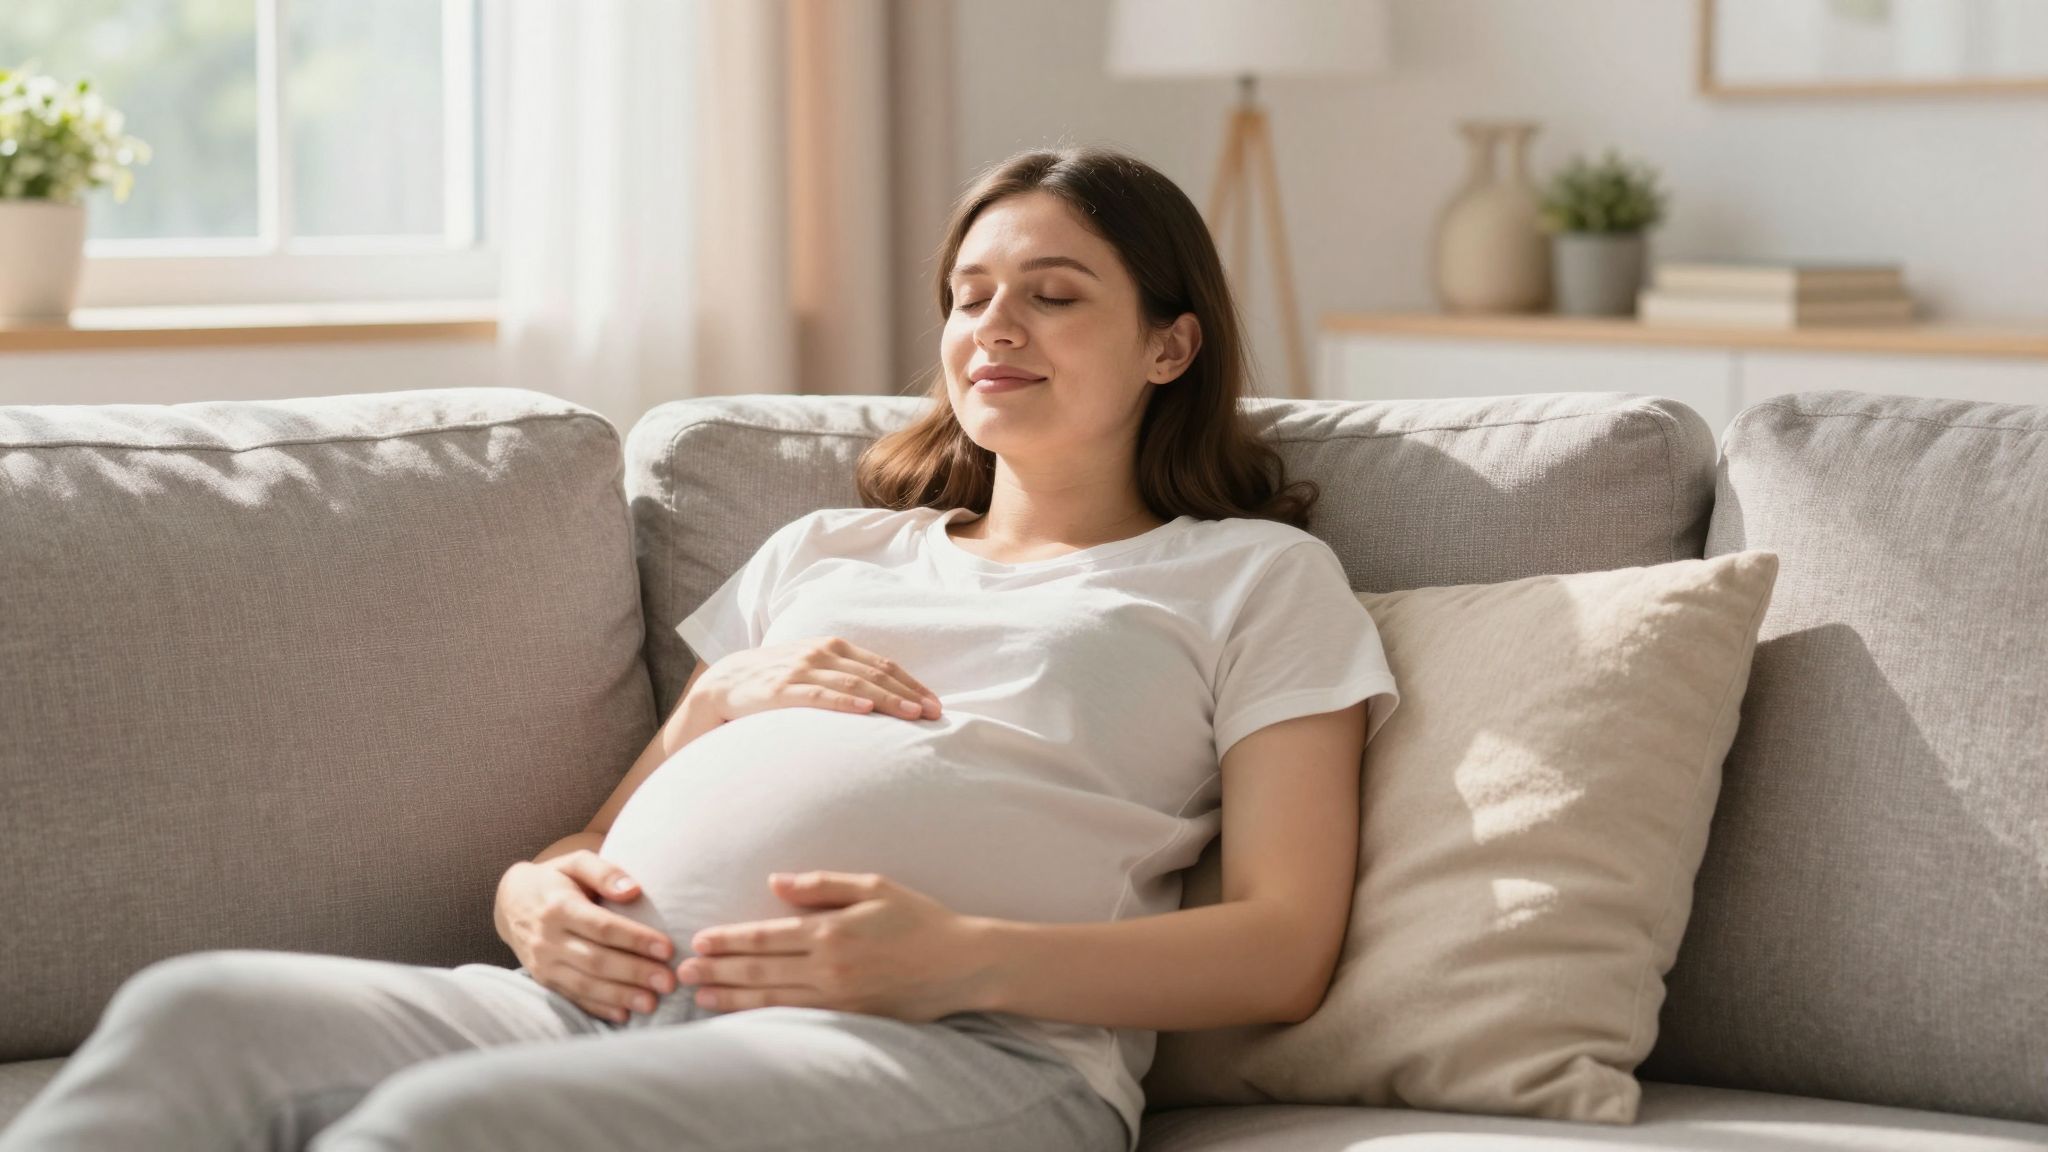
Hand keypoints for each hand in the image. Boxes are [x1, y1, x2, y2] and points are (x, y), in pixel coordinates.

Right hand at [493, 852, 677, 1023]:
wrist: (510, 902)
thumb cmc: (554, 880)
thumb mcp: (575, 862)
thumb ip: (605, 871)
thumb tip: (633, 890)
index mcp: (559, 906)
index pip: (602, 927)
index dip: (635, 939)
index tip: (667, 948)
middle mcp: (548, 938)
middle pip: (596, 960)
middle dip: (635, 972)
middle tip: (668, 981)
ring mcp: (543, 963)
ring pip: (585, 984)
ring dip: (620, 996)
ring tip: (652, 1003)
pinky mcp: (543, 980)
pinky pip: (573, 997)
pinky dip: (598, 1008)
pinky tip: (624, 1014)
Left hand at [675, 872, 992, 1022]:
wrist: (961, 964)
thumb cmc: (919, 918)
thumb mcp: (873, 886)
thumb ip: (820, 885)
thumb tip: (772, 882)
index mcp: (832, 931)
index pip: (765, 937)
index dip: (727, 940)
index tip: (698, 940)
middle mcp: (830, 967)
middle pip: (759, 970)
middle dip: (717, 970)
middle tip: (682, 972)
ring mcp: (839, 997)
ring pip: (771, 999)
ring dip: (731, 997)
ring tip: (700, 995)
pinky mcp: (850, 1017)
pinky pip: (796, 1017)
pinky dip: (763, 1015)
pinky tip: (742, 1014)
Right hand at [695, 638, 942, 723]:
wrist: (723, 684)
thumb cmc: (776, 680)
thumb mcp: (813, 671)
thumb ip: (844, 677)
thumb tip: (885, 699)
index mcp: (833, 647)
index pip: (883, 665)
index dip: (911, 684)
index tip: (935, 705)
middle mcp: (821, 653)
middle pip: (875, 674)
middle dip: (908, 694)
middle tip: (934, 714)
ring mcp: (801, 670)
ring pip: (853, 685)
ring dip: (886, 700)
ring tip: (911, 715)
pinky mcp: (781, 689)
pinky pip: (818, 695)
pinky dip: (844, 702)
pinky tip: (865, 712)